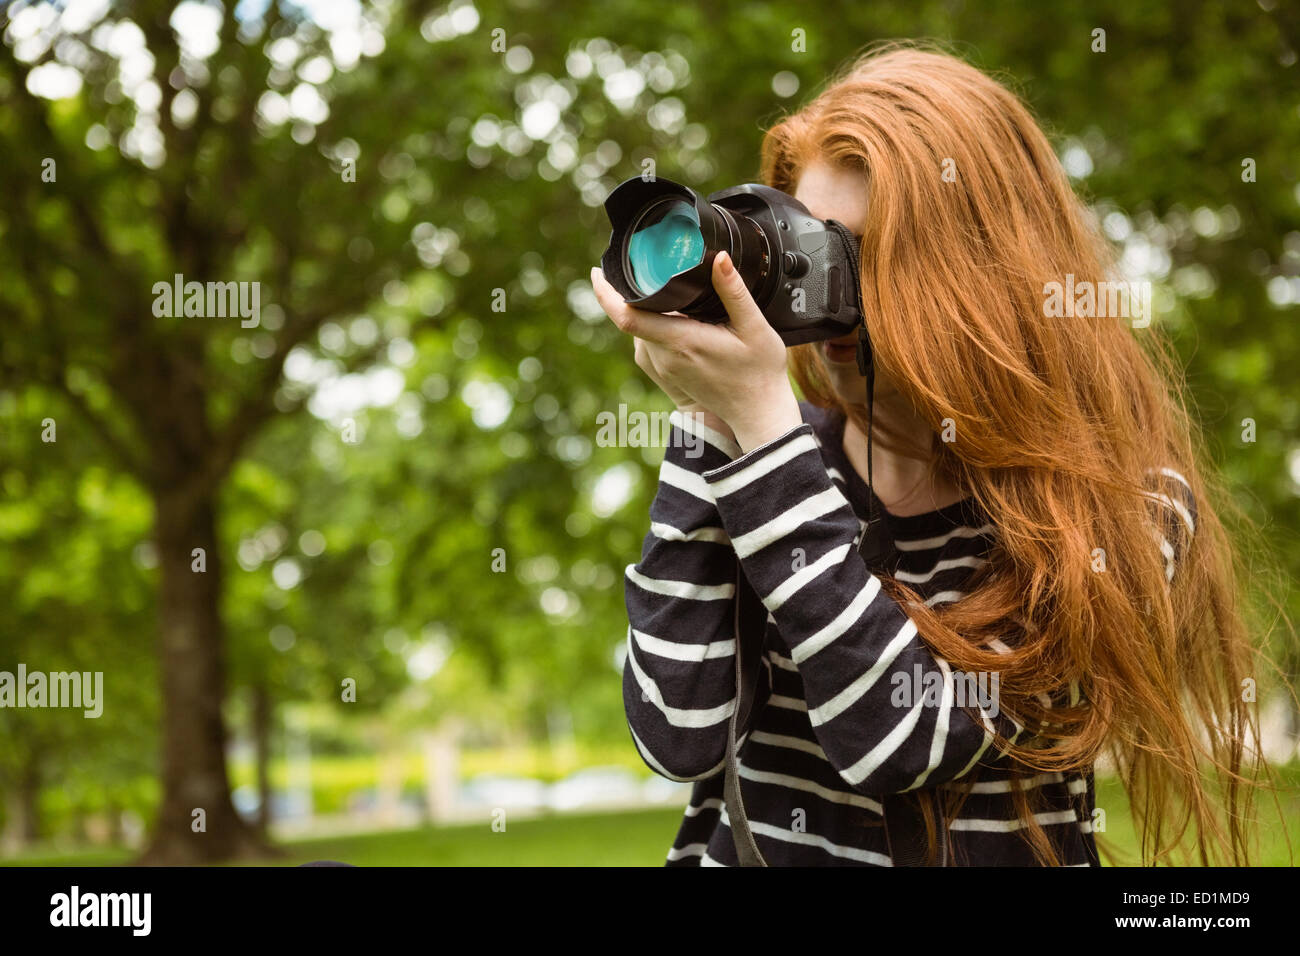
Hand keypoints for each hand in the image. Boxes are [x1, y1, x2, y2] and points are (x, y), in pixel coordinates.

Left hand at [590, 252, 801, 452]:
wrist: (757, 413)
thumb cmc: (760, 373)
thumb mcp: (754, 327)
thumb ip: (734, 291)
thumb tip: (718, 258)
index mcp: (682, 342)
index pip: (627, 318)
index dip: (606, 295)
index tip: (597, 272)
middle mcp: (666, 357)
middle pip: (632, 320)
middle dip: (627, 293)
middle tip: (636, 265)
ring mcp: (665, 369)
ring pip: (640, 332)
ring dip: (642, 310)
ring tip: (655, 286)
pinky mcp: (668, 375)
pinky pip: (649, 344)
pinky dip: (652, 326)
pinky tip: (669, 314)